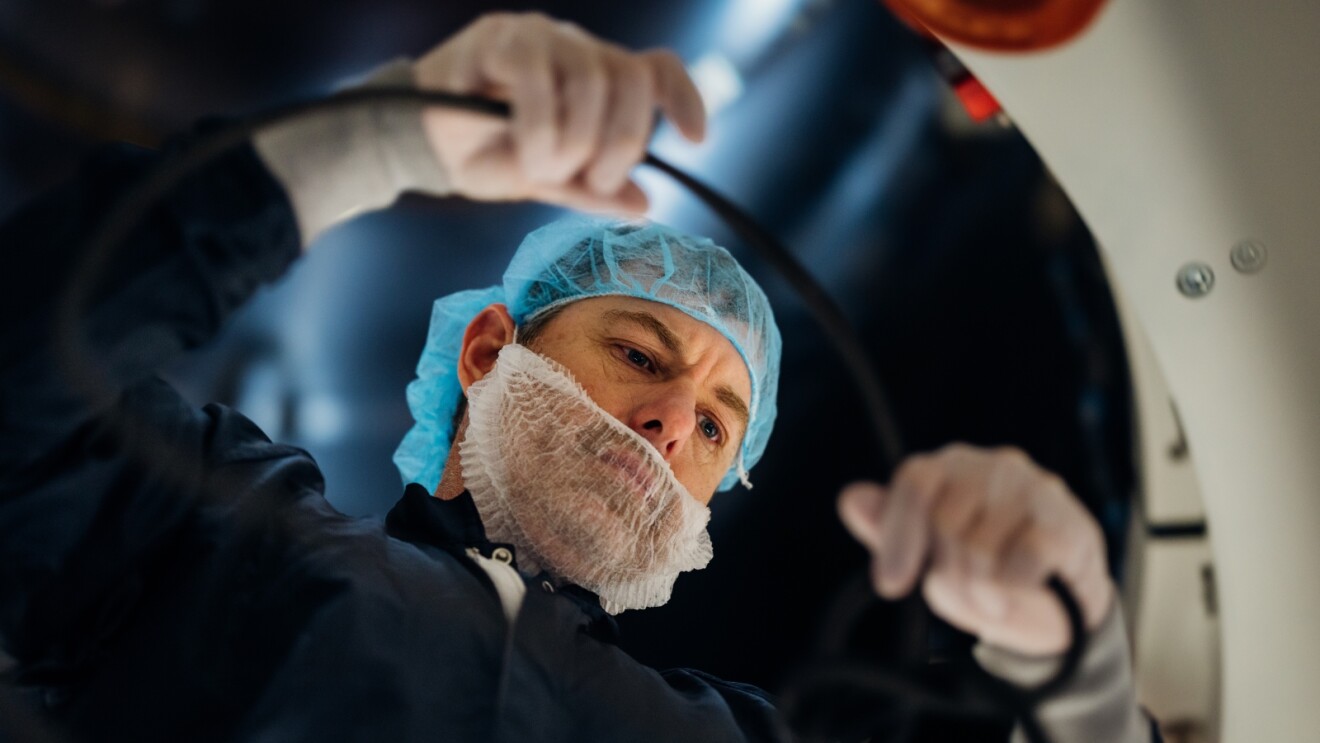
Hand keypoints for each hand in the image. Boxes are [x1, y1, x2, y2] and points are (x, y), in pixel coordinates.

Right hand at [414, 12, 706, 213]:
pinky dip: (538, 123)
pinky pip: (536, 75)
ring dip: (573, 140)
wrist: (423, 148)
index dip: (684, 98)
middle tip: (594, 182)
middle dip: (621, 142)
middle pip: (630, 79)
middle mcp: (575, 47)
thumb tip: (645, 206)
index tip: (696, 139)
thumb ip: (593, 190)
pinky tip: (523, 150)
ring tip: (543, 168)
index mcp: (597, 77)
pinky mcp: (498, 37)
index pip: (655, 70)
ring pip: (589, 78)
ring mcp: (539, 36)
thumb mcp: (549, 180)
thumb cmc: (488, 155)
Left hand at [837, 444, 1115, 655]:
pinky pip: (1022, 563)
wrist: (1059, 605)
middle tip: (962, 597)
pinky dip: (1013, 591)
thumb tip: (850, 498)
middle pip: (945, 520)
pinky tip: (1021, 591)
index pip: (915, 482)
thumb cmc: (983, 570)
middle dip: (946, 574)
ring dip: (980, 592)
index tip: (891, 585)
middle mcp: (994, 464)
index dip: (897, 535)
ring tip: (990, 601)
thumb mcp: (927, 556)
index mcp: (951, 466)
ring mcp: (1036, 489)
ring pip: (981, 546)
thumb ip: (888, 528)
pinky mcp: (1069, 523)